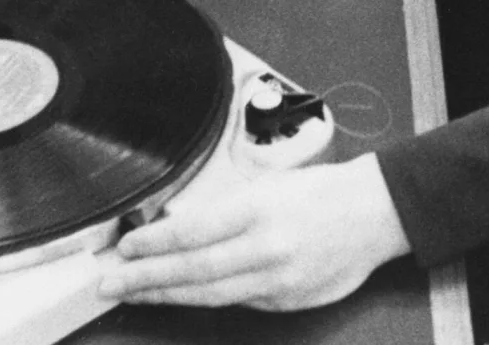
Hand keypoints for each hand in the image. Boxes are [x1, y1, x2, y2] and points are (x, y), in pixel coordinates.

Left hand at [99, 155, 408, 311]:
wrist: (376, 214)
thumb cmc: (324, 192)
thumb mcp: (271, 186)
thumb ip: (226, 210)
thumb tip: (179, 228)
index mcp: (260, 210)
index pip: (192, 232)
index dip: (153, 243)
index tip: (126, 247)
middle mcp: (266, 249)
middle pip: (192, 270)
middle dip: (145, 278)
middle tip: (111, 282)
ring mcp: (276, 282)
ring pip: (209, 295)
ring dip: (166, 294)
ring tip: (136, 292)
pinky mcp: (286, 303)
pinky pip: (238, 302)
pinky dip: (207, 298)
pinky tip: (184, 295)